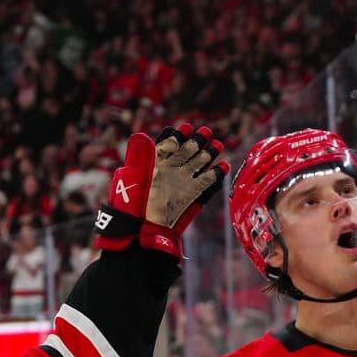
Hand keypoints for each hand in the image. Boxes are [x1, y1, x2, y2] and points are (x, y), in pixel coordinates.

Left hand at [94, 123, 229, 258]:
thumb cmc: (134, 204)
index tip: (185, 127)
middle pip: (186, 152)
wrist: (143, 228)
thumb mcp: (133, 175)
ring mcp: (182, 182)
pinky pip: (206, 182)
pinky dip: (215, 175)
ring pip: (197, 163)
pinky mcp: (192, 194)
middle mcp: (170, 171)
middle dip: (196, 141)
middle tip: (206, 131)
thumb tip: (142, 137)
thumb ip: (139, 156)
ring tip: (217, 144)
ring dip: (208, 153)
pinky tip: (224, 166)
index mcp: (156, 164)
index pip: (168, 145)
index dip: (176, 136)